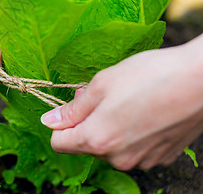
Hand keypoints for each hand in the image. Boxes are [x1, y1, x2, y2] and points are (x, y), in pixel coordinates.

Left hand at [41, 35, 202, 169]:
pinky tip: (145, 112)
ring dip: (110, 127)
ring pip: (110, 147)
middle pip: (85, 145)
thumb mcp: (102, 84)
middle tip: (104, 96)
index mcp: (97, 140)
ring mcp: (142, 160)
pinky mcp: (161, 157)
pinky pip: (133, 149)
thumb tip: (50, 121)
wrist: (200, 80)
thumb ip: (73, 108)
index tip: (73, 106)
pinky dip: (132, 134)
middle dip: (88, 122)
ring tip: (127, 101)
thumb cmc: (150, 76)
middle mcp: (118, 158)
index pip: (59, 144)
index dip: (61, 124)